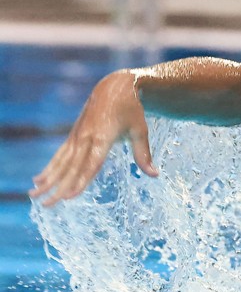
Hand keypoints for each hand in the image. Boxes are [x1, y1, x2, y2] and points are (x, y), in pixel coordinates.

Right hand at [30, 69, 158, 205]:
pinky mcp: (74, 135)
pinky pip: (60, 155)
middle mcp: (86, 137)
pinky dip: (49, 167)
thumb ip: (143, 154)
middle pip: (71, 168)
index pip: (91, 164)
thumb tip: (155, 175)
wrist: (114, 86)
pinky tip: (39, 179)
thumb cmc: (131, 110)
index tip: (69, 196)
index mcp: (103, 137)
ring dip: (47, 179)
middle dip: (58, 187)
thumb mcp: (141, 130)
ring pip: (60, 162)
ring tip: (34, 194)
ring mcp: (77, 136)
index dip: (80, 181)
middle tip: (46, 205)